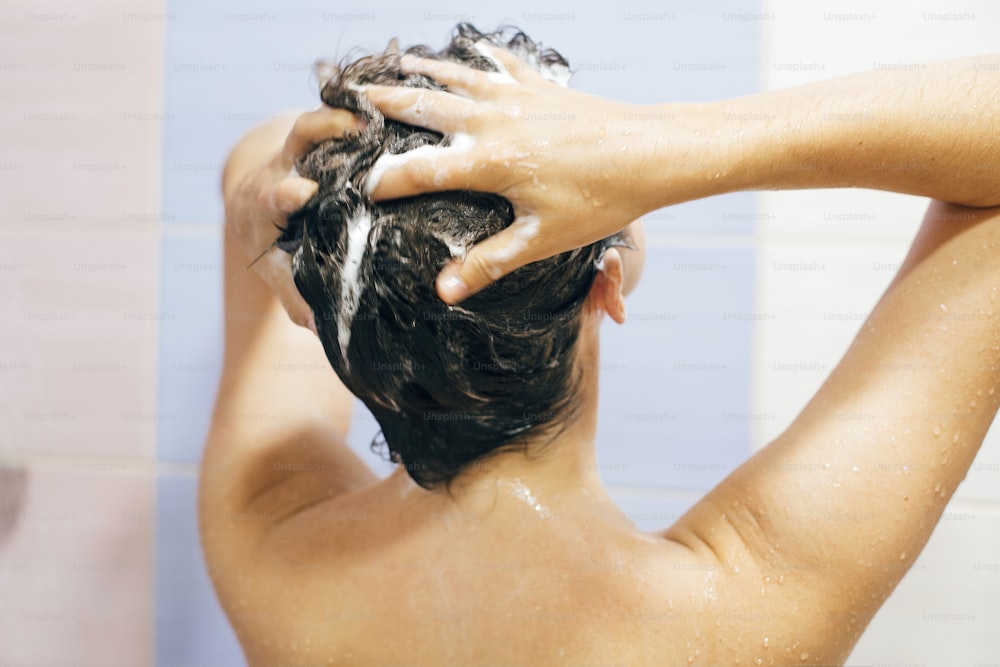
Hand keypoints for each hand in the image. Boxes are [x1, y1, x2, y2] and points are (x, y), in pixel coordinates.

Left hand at [223, 107, 360, 330]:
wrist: (254, 202)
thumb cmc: (270, 245)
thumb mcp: (279, 272)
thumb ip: (298, 297)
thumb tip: (322, 330)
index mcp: (268, 203)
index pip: (274, 195)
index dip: (288, 191)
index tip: (304, 191)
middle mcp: (282, 168)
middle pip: (296, 140)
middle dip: (319, 131)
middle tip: (353, 129)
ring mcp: (300, 148)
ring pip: (315, 120)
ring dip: (343, 115)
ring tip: (377, 116)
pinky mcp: (316, 136)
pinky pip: (334, 117)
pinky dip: (354, 110)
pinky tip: (386, 110)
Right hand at [360, 43, 658, 302]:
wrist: (652, 152)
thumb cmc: (601, 199)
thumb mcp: (542, 239)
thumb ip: (488, 262)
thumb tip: (443, 292)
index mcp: (488, 162)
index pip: (418, 170)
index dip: (383, 179)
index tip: (357, 187)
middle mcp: (493, 121)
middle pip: (423, 107)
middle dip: (381, 105)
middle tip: (348, 100)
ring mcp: (516, 98)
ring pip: (454, 77)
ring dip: (419, 72)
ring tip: (390, 67)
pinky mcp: (540, 87)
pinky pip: (498, 64)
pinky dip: (476, 57)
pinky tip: (468, 48)